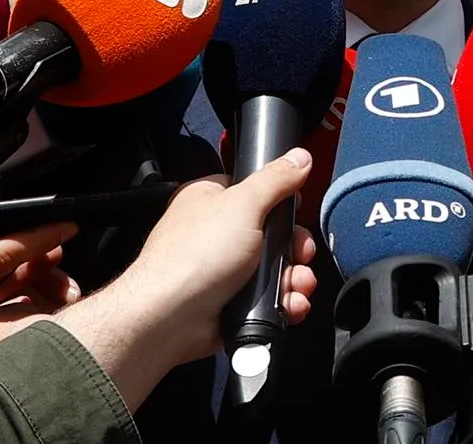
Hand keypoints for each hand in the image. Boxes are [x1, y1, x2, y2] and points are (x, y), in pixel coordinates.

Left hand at [51, 149, 317, 409]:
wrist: (170, 318)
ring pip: (273, 269)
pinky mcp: (229, 303)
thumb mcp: (244, 204)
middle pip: (271, 235)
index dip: (279, 203)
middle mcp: (215, 234)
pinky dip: (283, 302)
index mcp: (210, 200)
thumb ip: (276, 179)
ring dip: (294, 278)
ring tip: (299, 287)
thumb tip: (301, 156)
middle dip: (294, 249)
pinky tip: (291, 305)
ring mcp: (222, 271)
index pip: (252, 191)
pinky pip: (265, 299)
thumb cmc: (199, 252)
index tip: (294, 213)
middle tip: (302, 255)